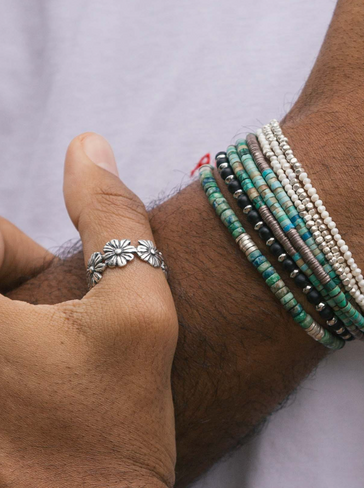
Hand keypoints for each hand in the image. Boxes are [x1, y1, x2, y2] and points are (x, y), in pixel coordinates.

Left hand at [0, 133, 176, 487]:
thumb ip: (116, 218)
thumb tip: (89, 146)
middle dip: (10, 285)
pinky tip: (26, 388)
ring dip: (12, 317)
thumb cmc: (112, 427)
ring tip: (41, 367)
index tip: (48, 298)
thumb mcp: (140, 310)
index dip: (19, 256)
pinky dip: (9, 347)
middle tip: (47, 331)